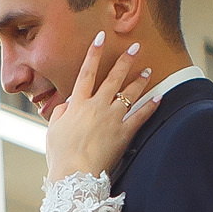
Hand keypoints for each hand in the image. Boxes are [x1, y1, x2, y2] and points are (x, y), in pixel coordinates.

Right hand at [40, 31, 158, 179]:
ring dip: (139, 80)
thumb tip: (68, 103)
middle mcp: (96, 106)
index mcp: (77, 104)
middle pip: (113, 78)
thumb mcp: (53, 129)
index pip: (86, 72)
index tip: (100, 38)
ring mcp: (112, 118)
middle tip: (135, 47)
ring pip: (129, 93)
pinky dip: (151, 106)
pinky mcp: (123, 133)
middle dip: (125, 60)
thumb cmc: (61, 154)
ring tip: (148, 70)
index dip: (93, 53)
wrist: (74, 173)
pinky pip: (140, 116)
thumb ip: (61, 112)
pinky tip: (159, 97)